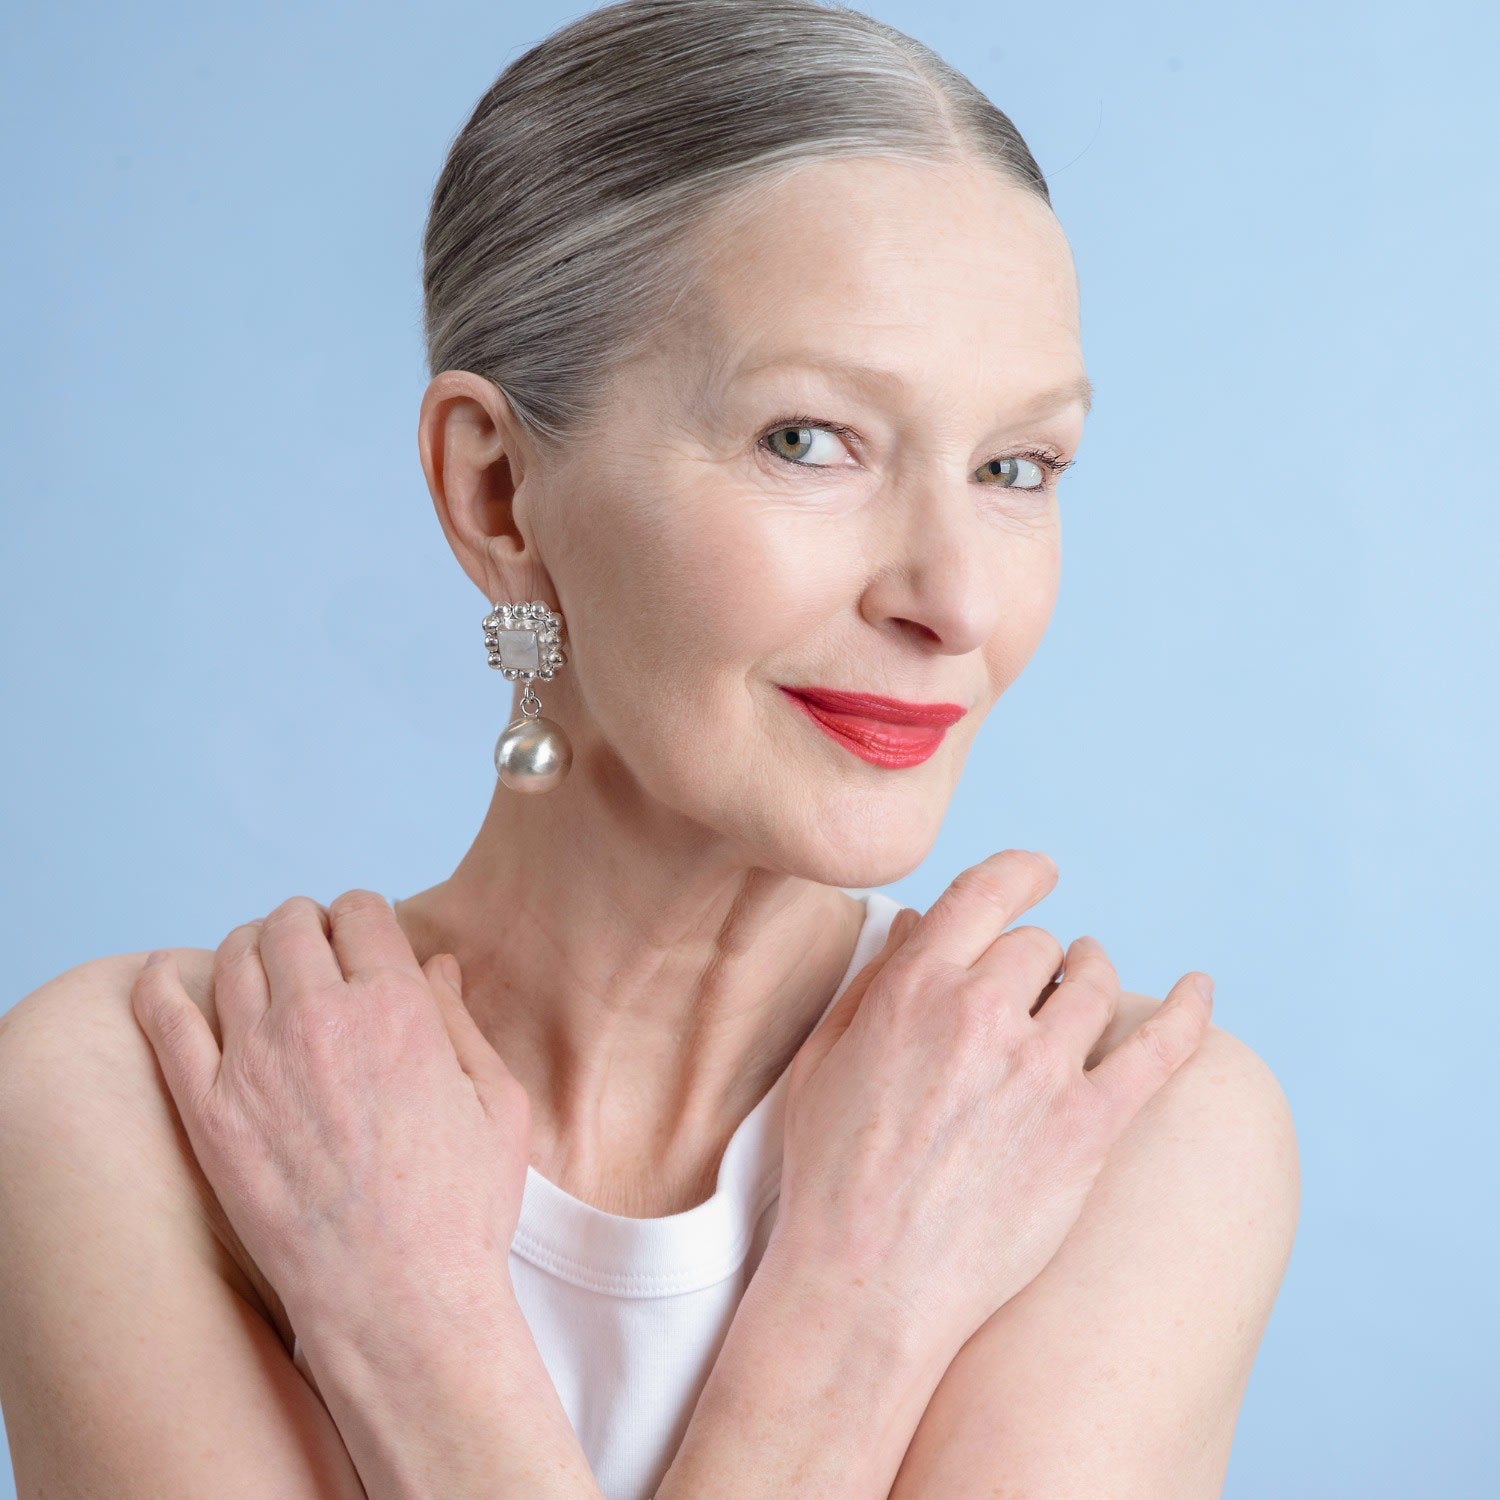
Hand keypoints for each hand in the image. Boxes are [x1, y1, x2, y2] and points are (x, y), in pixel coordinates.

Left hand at [130, 890, 531, 1340]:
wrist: (398, 1299)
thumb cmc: (462, 1207)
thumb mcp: (496, 1102)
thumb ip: (460, 1020)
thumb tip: (436, 964)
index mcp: (398, 1007)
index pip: (360, 913)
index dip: (362, 918)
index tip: (361, 940)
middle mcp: (322, 1018)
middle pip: (290, 924)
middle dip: (305, 925)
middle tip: (311, 951)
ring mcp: (257, 1063)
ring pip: (232, 958)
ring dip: (248, 947)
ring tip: (259, 968)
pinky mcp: (210, 1112)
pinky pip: (165, 1020)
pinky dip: (158, 985)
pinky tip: (161, 977)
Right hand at [766, 849, 1213, 1365]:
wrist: (868, 1286)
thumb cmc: (832, 1175)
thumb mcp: (825, 1059)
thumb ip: (875, 982)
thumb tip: (920, 922)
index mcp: (915, 990)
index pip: (985, 895)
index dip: (1019, 874)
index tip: (1038, 874)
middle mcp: (983, 1016)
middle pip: (1039, 947)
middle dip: (1033, 960)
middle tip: (1026, 988)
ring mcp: (1041, 1072)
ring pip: (1093, 987)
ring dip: (1091, 976)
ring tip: (1086, 982)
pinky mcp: (1087, 1129)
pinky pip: (1158, 1050)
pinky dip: (1188, 1012)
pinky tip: (1202, 988)